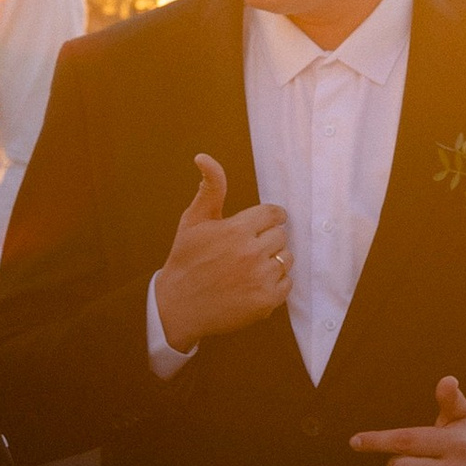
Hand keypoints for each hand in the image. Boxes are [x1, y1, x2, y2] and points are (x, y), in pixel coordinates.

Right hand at [154, 154, 294, 352]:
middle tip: (248, 249)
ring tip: (250, 267)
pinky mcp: (266, 301)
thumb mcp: (193, 221)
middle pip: (281, 236)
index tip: (264, 223)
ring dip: (273, 261)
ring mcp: (260, 278)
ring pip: (286, 258)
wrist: (178, 307)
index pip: (273, 214)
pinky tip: (254, 284)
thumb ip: (210, 189)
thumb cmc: (185, 260)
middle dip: (267, 239)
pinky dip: (275, 283)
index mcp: (236, 230)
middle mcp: (251, 253)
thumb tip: (204, 158)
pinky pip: (287, 283)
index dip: (269, 218)